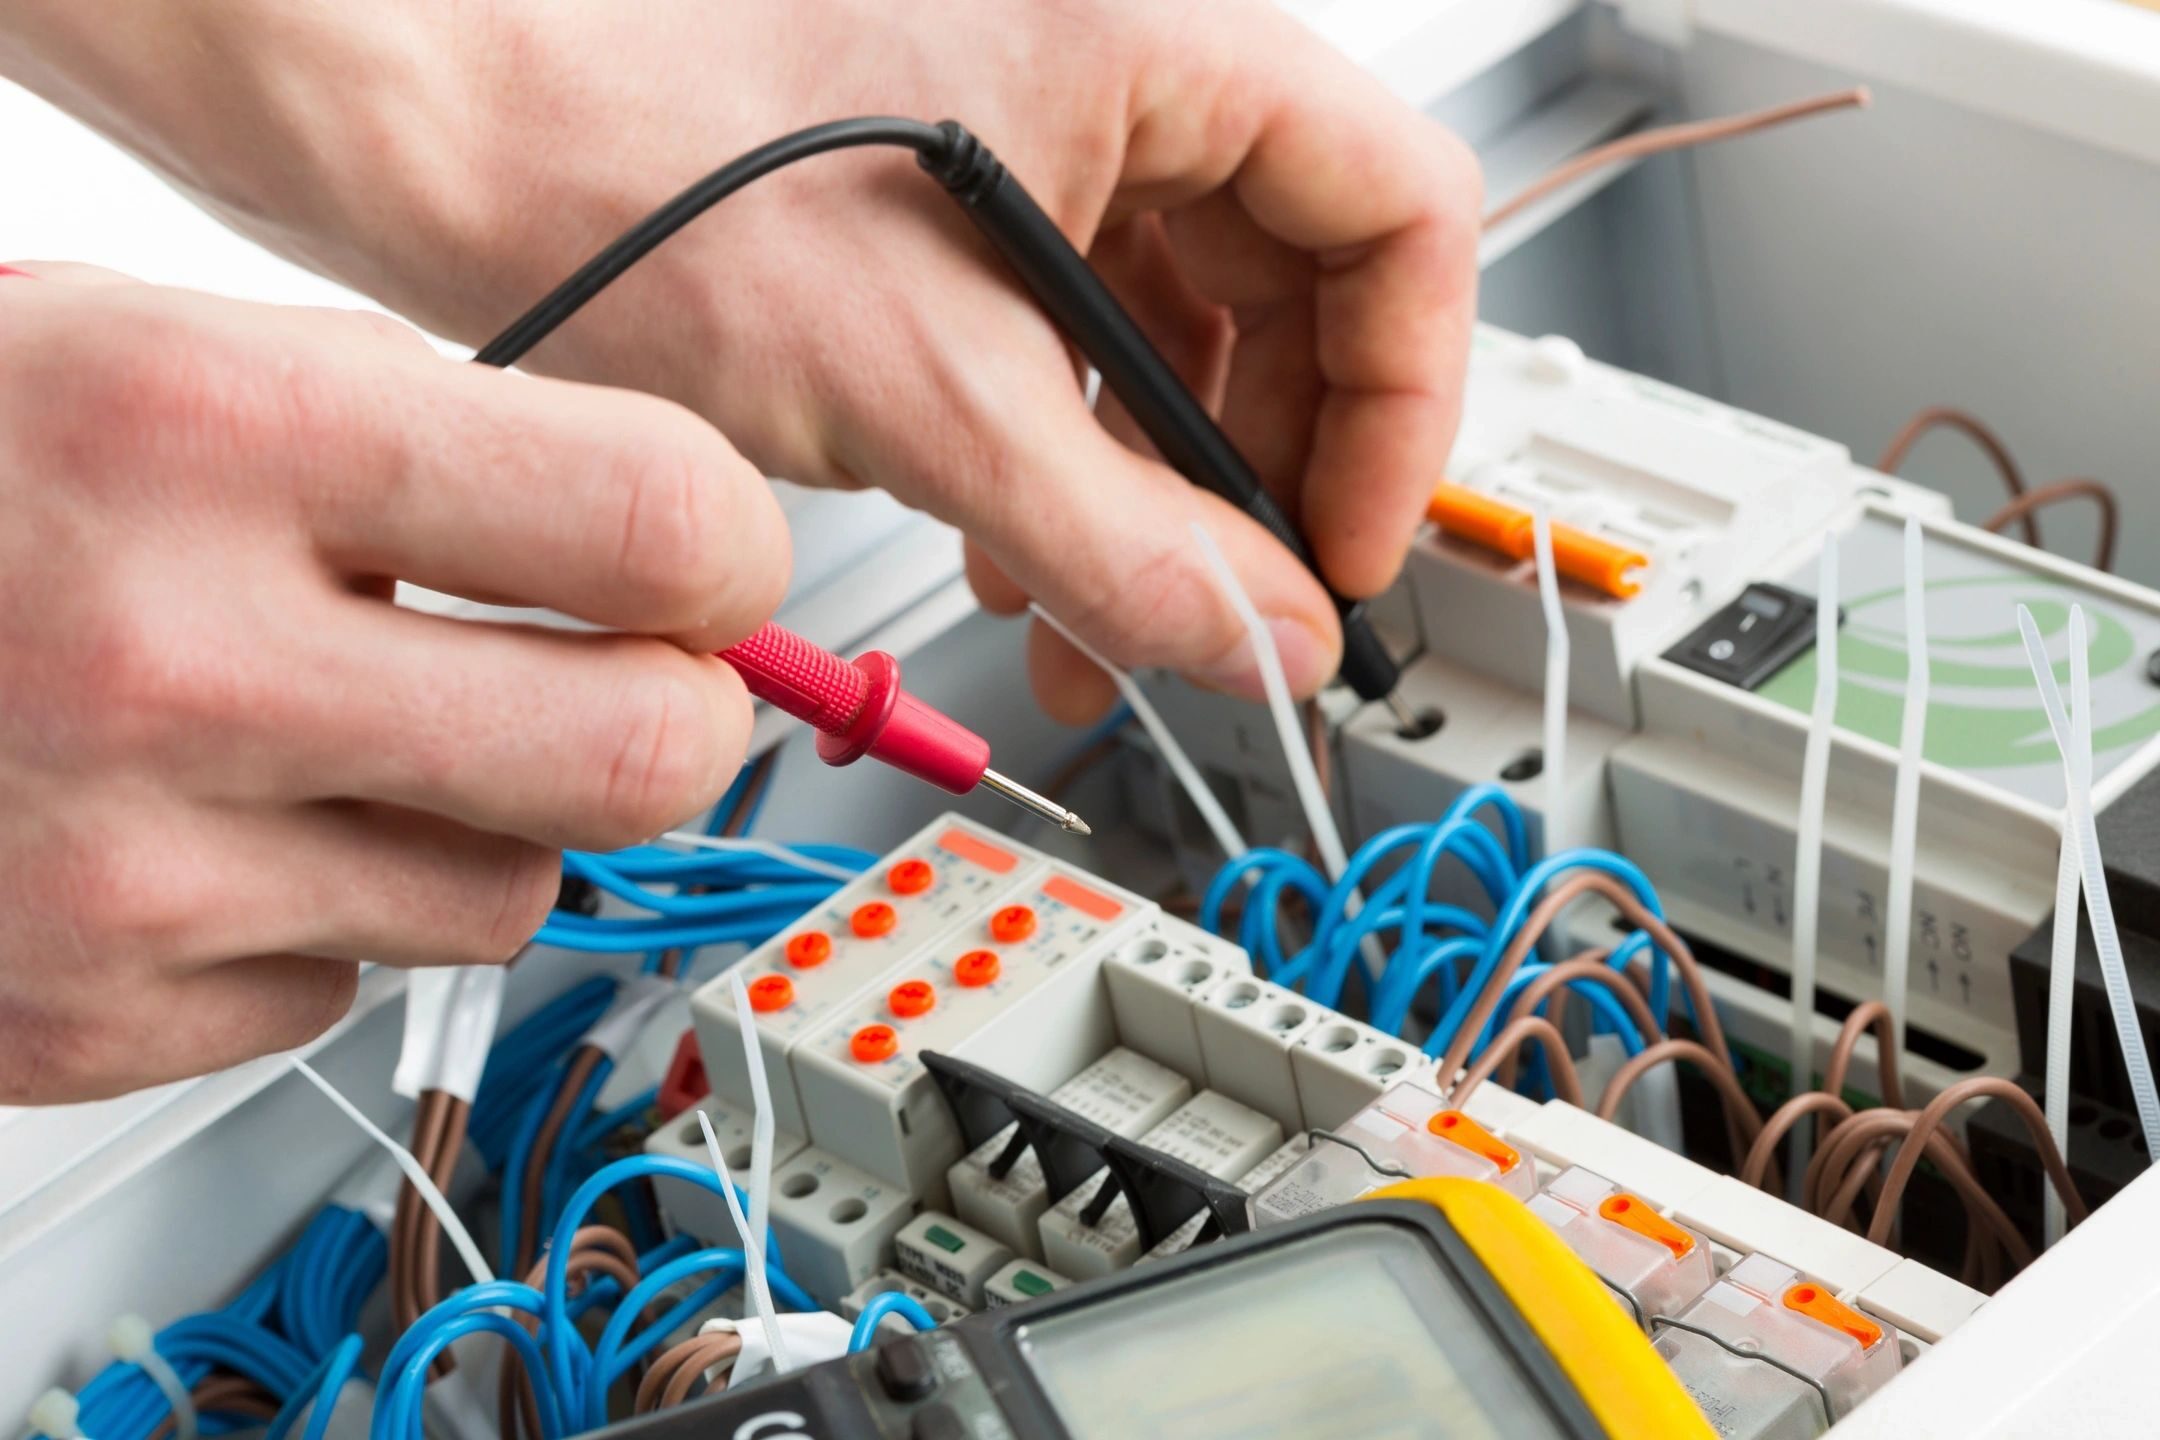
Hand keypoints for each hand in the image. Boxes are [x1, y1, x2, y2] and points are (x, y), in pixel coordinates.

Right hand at [0, 265, 786, 1100]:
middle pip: (640, 757)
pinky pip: (339, 984)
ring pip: (509, 895)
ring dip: (478, 820)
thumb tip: (671, 546)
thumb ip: (435, 446)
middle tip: (620, 682)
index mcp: (216, 439)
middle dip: (668, 719)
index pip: (653, 526)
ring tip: (336, 735)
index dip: (729, 555)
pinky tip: (198, 823)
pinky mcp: (85, 1015)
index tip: (714, 569)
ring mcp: (127, 871)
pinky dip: (312, 912)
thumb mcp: (167, 353)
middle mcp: (174, 667)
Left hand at [1, 0, 1478, 720]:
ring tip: (1093, 618)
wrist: (439, 131)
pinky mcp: (955, 206)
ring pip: (1176, 337)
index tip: (1344, 549)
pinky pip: (1071, 344)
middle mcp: (1112, 74)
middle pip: (1298, 291)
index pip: (1398, 216)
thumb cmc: (633, 157)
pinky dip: (1065, 459)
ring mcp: (1033, 139)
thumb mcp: (927, 394)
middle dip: (1259, 482)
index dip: (1401, 404)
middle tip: (1227, 617)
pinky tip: (1013, 551)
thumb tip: (1264, 641)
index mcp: (1154, 46)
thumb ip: (1126, 542)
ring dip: (1151, 497)